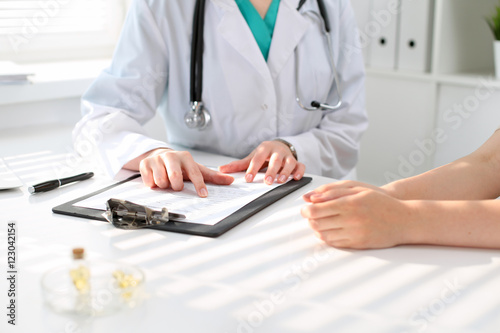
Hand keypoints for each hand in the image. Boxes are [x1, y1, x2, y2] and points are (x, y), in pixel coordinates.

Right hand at [138, 148, 233, 196]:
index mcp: (185, 157)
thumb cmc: (180, 166)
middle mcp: (171, 156)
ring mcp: (156, 159)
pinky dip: (153, 185)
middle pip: (175, 177)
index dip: (199, 185)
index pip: (195, 172)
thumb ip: (212, 176)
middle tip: (176, 185)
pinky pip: (149, 182)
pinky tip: (156, 179)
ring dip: (164, 186)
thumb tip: (231, 180)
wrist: (159, 156)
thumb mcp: (195, 169)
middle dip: (176, 186)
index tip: (203, 195)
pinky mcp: (145, 164)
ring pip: (161, 181)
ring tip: (166, 181)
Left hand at [219, 141, 304, 184]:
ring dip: (286, 171)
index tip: (248, 178)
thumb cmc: (264, 154)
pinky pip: (300, 166)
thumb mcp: (252, 157)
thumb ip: (238, 165)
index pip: (258, 158)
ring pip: (289, 162)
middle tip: (267, 181)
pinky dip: (300, 171)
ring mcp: (288, 156)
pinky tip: (296, 178)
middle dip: (271, 170)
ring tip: (281, 181)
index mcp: (264, 149)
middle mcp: (277, 151)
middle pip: (275, 160)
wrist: (279, 146)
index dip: (253, 168)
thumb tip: (221, 170)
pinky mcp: (296, 162)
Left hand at [301, 182, 417, 248]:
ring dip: (316, 228)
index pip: (317, 210)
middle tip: (309, 215)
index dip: (306, 210)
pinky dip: (326, 237)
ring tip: (318, 222)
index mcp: (350, 204)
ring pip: (324, 234)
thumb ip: (333, 192)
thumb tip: (311, 197)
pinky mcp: (358, 244)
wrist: (404, 220)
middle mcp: (351, 220)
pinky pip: (335, 243)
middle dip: (309, 219)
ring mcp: (354, 233)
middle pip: (317, 223)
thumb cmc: (381, 202)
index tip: (304, 208)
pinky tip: (328, 231)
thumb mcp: (358, 190)